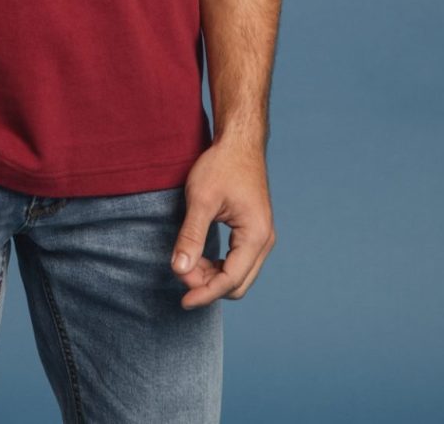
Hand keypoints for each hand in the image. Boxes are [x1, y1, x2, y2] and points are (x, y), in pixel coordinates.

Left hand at [170, 137, 275, 307]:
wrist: (239, 142)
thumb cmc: (221, 165)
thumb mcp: (201, 199)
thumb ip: (191, 236)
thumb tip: (178, 270)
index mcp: (255, 236)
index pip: (230, 280)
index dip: (205, 293)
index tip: (182, 302)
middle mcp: (264, 241)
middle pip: (237, 283)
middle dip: (208, 285)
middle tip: (181, 272)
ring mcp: (261, 236)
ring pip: (238, 274)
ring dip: (212, 276)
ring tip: (186, 263)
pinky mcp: (253, 231)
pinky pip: (238, 261)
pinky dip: (218, 265)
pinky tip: (199, 257)